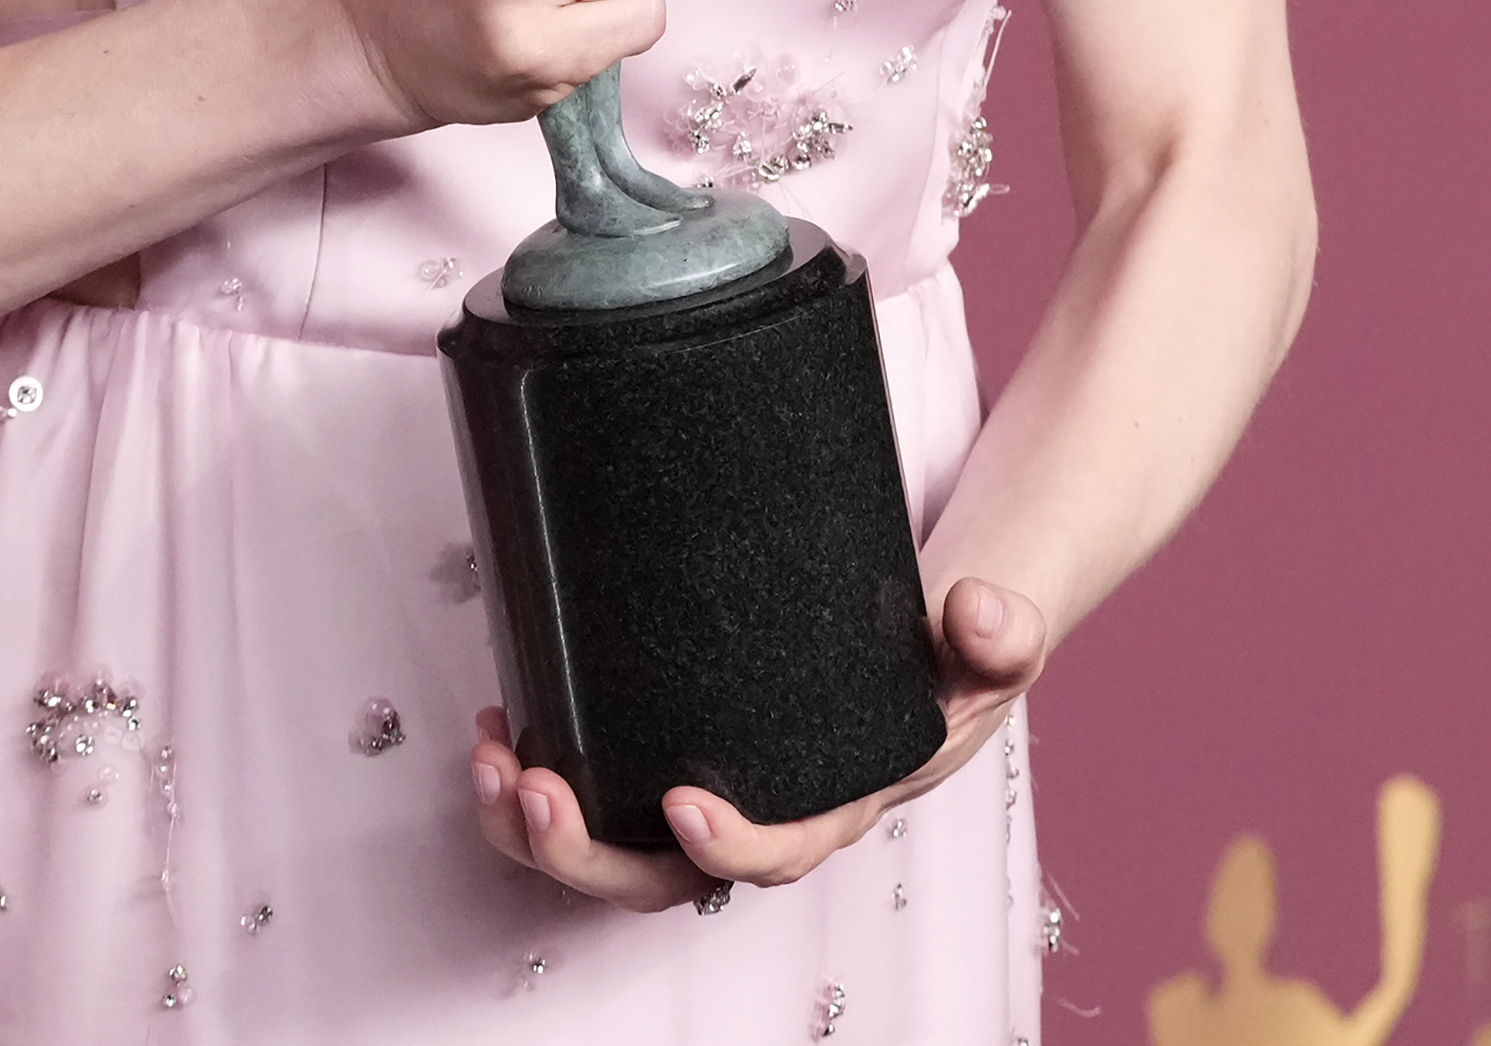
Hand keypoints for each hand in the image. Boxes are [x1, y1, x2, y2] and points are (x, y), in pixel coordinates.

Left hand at [467, 577, 1048, 910]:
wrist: (934, 636)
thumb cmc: (957, 654)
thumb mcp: (996, 638)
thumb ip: (1003, 629)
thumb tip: (979, 611)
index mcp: (842, 803)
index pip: (783, 852)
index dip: (729, 846)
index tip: (679, 802)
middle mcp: (766, 817)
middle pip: (665, 879)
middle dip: (587, 854)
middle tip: (529, 788)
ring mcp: (711, 794)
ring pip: (613, 853)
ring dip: (537, 829)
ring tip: (487, 762)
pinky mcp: (669, 757)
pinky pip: (596, 800)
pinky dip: (533, 780)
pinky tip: (498, 728)